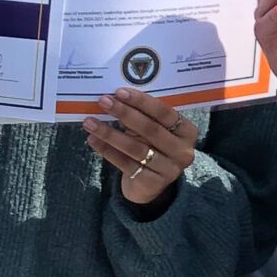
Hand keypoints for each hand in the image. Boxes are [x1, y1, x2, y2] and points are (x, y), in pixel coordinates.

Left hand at [84, 91, 200, 206]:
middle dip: (124, 113)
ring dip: (110, 133)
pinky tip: (93, 140)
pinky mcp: (151, 183)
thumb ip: (144, 116)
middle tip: (103, 101)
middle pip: (150, 129)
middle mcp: (182, 151)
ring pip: (135, 148)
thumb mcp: (156, 131)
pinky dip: (107, 150)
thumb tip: (116, 97)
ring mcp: (169, 169)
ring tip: (90, 122)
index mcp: (187, 132)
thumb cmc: (153, 148)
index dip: (142, 102)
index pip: (165, 112)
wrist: (152, 184)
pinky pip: (125, 164)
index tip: (120, 92)